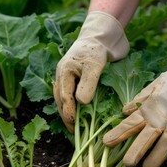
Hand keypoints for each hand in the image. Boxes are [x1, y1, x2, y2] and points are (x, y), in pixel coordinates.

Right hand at [54, 11, 128, 132]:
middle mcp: (65, 76)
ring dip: (70, 112)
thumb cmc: (98, 48)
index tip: (72, 125)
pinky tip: (82, 114)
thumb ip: (87, 84)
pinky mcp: (81, 80)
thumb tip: (80, 104)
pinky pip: (75, 95)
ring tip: (76, 126)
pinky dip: (77, 106)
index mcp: (64, 72)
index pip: (64, 97)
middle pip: (61, 100)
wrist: (104, 34)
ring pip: (67, 99)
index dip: (68, 113)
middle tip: (73, 131)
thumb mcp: (94, 66)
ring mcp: (72, 78)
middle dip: (67, 116)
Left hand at [103, 26, 166, 166]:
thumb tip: (124, 110)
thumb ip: (140, 99)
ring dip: (156, 157)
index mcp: (150, 106)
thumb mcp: (156, 84)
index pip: (131, 123)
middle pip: (146, 136)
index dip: (118, 133)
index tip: (106, 143)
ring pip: (165, 143)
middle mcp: (162, 116)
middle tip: (126, 164)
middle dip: (135, 150)